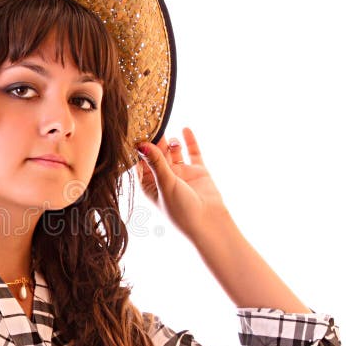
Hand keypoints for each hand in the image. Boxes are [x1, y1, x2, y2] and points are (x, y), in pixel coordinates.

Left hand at [136, 127, 228, 241]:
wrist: (209, 224)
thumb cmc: (181, 211)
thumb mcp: (165, 185)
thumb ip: (156, 163)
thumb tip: (141, 144)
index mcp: (149, 185)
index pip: (141, 161)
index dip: (139, 147)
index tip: (136, 129)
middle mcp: (163, 178)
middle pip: (156, 154)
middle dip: (154, 140)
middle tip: (151, 121)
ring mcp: (181, 174)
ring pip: (173, 152)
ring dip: (170, 141)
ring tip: (165, 126)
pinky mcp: (197, 172)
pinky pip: (192, 153)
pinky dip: (189, 142)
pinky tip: (185, 129)